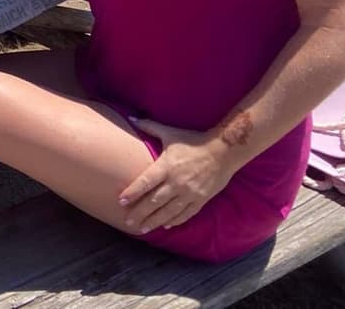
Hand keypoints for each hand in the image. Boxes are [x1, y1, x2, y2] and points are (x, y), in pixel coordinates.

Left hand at [117, 120, 235, 233]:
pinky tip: (166, 225)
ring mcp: (189, 193)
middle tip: (128, 221)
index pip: (146, 182)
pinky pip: (186, 213)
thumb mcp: (170, 133)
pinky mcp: (201, 199)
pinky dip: (175, 220)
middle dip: (140, 212)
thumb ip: (149, 126)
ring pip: (169, 211)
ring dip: (154, 220)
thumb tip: (131, 117)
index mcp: (167, 166)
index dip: (133, 192)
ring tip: (143, 228)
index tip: (121, 201)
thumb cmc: (192, 141)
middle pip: (154, 201)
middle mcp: (177, 182)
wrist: (222, 152)